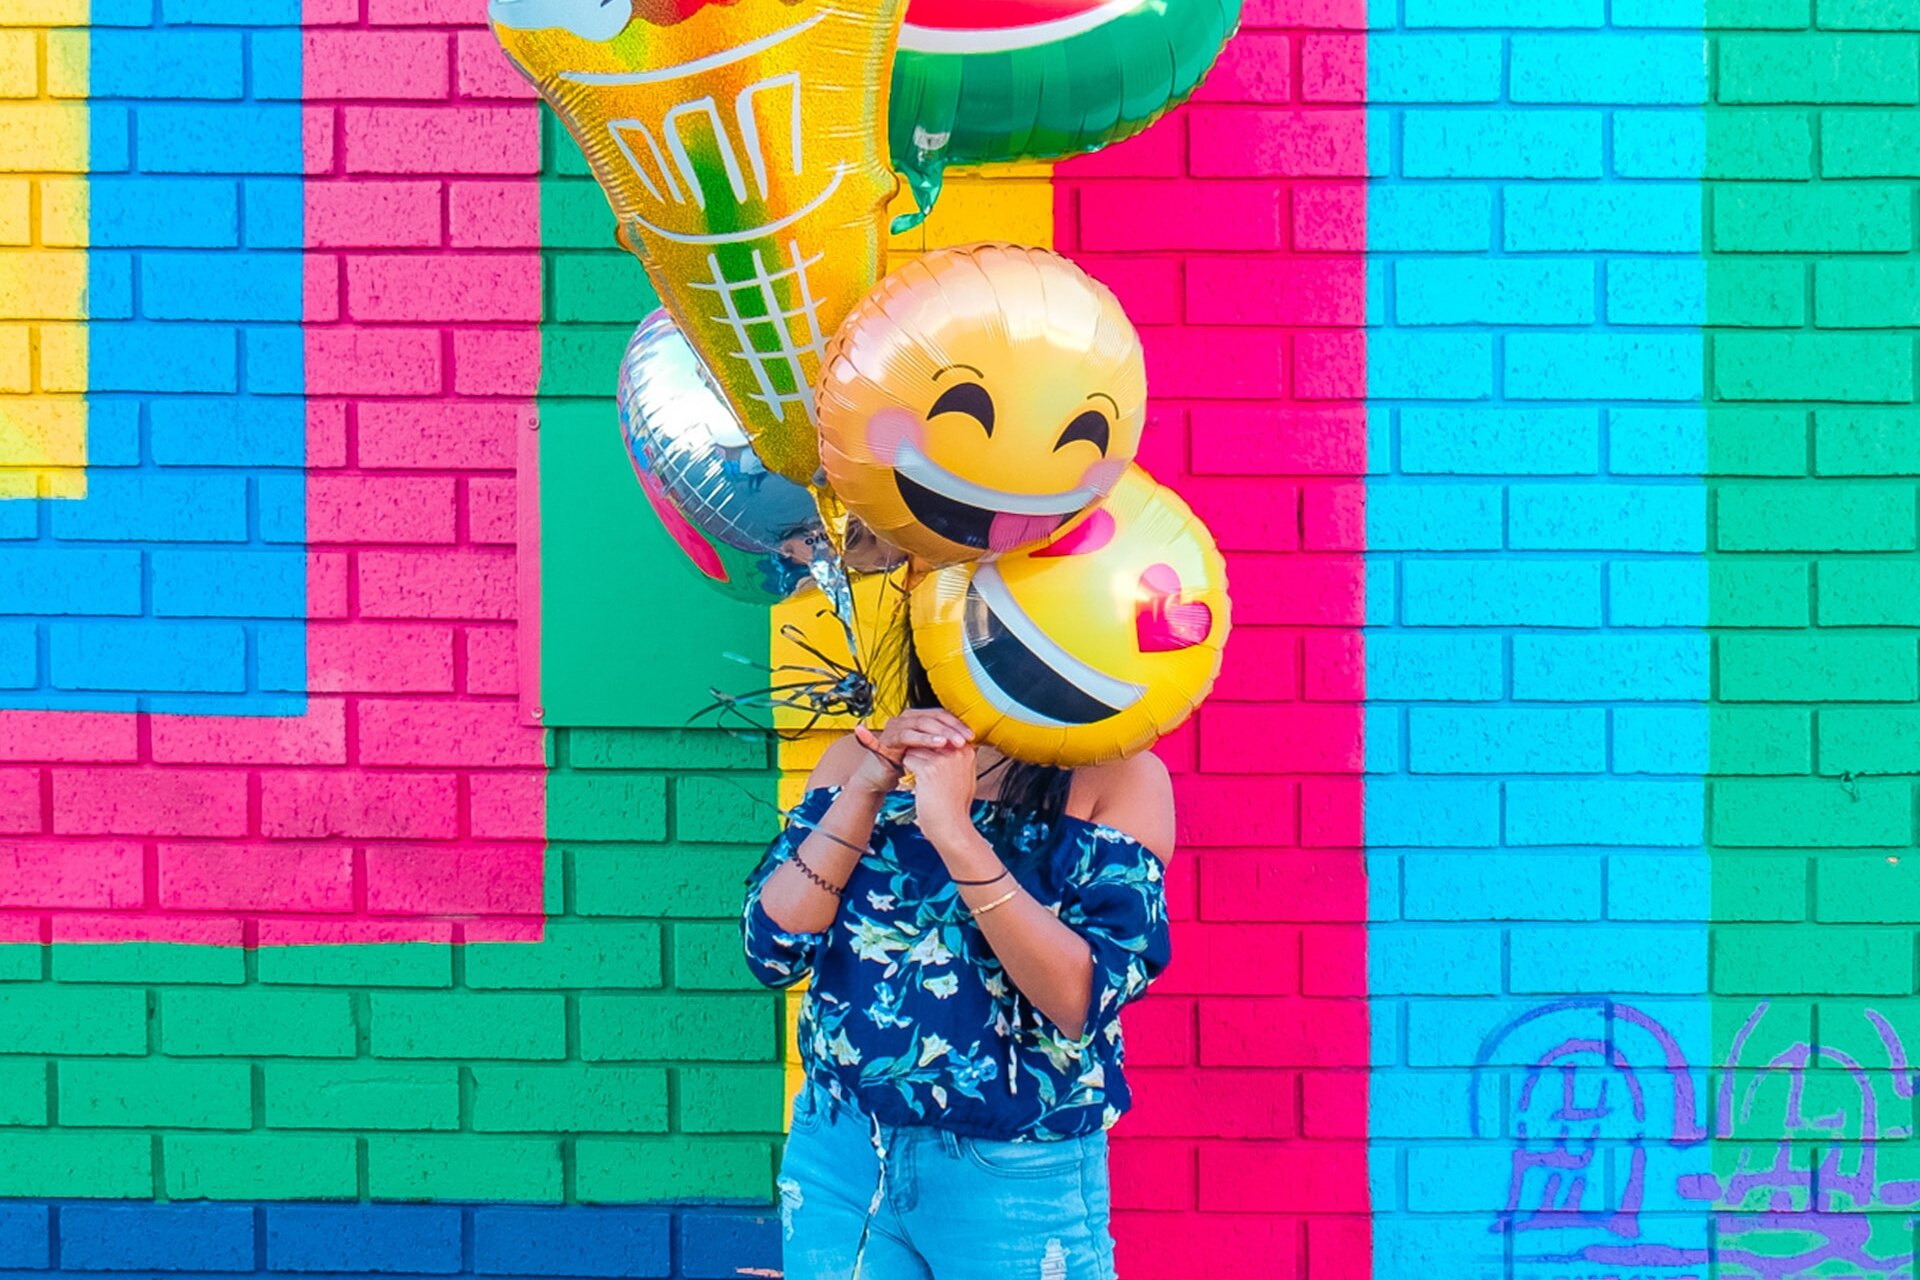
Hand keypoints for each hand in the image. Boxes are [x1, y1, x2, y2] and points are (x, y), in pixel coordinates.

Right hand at [848, 710, 971, 796]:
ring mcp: (897, 725)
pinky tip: (937, 745)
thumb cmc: (908, 765)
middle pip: (934, 717)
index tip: (972, 736)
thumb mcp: (931, 754)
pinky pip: (908, 736)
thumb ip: (946, 745)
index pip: (943, 715)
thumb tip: (972, 744)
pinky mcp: (889, 737)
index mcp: (920, 717)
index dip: (958, 724)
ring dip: (939, 732)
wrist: (883, 777)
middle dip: (951, 728)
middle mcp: (908, 717)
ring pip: (922, 723)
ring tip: (952, 742)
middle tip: (964, 740)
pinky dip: (924, 739)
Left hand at [902, 741, 977, 841]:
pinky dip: (908, 770)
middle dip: (921, 752)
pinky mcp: (929, 769)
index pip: (941, 735)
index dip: (931, 747)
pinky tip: (916, 782)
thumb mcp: (964, 776)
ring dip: (913, 761)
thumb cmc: (955, 806)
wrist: (952, 826)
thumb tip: (945, 745)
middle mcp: (957, 751)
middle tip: (922, 771)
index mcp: (967, 751)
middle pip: (927, 738)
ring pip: (916, 748)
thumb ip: (957, 758)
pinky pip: (908, 759)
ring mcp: (944, 759)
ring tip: (921, 779)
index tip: (930, 762)